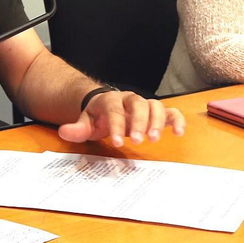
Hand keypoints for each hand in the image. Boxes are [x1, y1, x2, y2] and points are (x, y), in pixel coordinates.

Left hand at [56, 90, 185, 146]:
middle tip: (138, 140)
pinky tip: (179, 133)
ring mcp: (144, 104)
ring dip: (157, 121)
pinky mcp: (156, 112)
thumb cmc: (97, 117)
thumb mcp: (85, 123)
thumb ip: (77, 128)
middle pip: (138, 105)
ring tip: (154, 138)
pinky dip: (177, 120)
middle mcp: (129, 99)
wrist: (106, 106)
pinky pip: (171, 112)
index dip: (117, 125)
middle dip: (139, 122)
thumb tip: (64, 131)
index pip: (114, 110)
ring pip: (155, 106)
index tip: (118, 142)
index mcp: (110, 100)